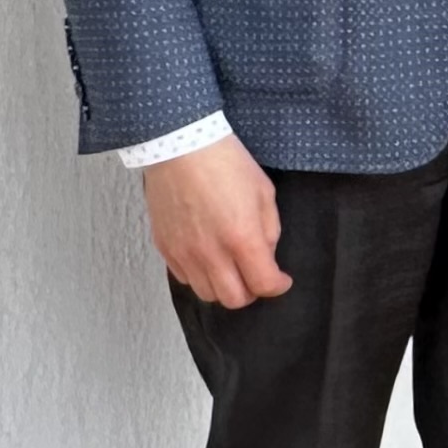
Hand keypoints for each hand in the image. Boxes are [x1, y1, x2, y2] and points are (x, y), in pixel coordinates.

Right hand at [143, 136, 288, 308]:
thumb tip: (266, 255)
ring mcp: (184, 253)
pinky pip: (184, 278)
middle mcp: (211, 253)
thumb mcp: (263, 192)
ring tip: (231, 269)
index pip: (263, 284)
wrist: (179, 147)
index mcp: (241, 238)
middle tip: (256, 275)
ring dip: (224, 287)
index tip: (281, 279)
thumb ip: (269, 229)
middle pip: (234, 300)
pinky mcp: (165, 248)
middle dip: (251, 292)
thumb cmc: (226, 163)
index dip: (277, 286)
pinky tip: (208, 259)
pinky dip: (200, 276)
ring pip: (207, 294)